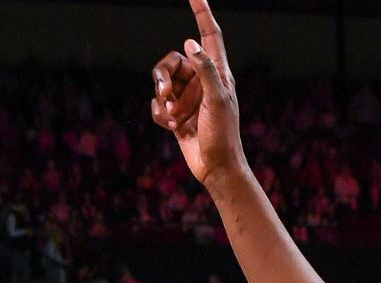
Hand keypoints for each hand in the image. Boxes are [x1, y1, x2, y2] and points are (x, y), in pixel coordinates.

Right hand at [151, 0, 248, 191]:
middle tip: (165, 93)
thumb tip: (190, 42)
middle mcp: (201, 81)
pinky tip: (171, 127)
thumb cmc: (223, 134)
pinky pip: (157, 104)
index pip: (209, 34)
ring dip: (162, 98)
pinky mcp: (175, 113)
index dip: (201, 12)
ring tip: (171, 116)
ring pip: (161, 82)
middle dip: (163, 76)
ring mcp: (187, 97)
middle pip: (172, 60)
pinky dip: (160, 114)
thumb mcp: (218, 99)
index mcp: (218, 72)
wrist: (215, 168)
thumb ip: (206, 69)